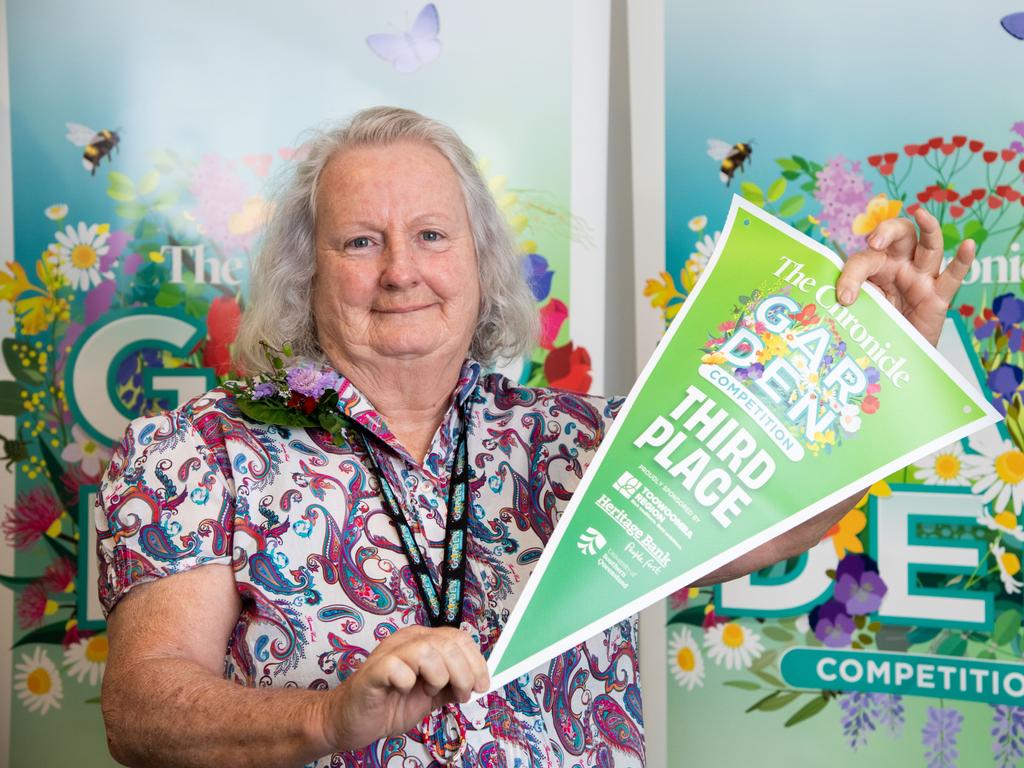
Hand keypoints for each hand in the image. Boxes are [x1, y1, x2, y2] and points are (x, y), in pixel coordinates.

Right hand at [321, 625, 489, 752]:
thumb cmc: (389, 704)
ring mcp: (389, 654)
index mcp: (422, 641)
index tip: (481, 686)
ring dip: (438, 677)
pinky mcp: (373, 672)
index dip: (476, 661)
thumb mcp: (431, 695)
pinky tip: (404, 691)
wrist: (350, 720)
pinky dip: (408, 682)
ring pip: (427, 650)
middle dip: (463, 673)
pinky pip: (397, 668)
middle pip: (448, 643)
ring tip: (429, 692)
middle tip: (460, 695)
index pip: (458, 638)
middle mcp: (406, 641)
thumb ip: (452, 684)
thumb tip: (479, 681)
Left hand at [835, 206, 975, 345]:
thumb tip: (842, 298)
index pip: (863, 259)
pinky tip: (969, 245)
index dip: (850, 276)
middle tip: (875, 242)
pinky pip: (953, 276)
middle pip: (902, 234)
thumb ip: (852, 297)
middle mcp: (901, 265)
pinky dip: (963, 261)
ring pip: (930, 246)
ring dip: (928, 229)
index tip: (843, 297)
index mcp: (878, 264)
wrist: (891, 353)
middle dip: (888, 230)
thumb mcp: (858, 307)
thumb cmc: (875, 324)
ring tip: (921, 215)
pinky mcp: (938, 297)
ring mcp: (922, 278)